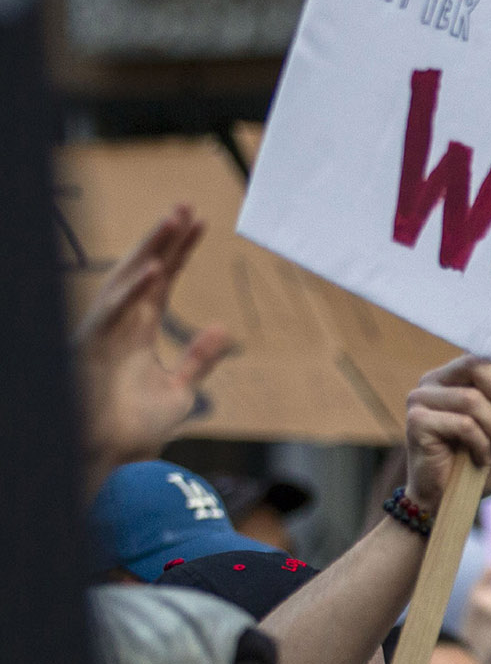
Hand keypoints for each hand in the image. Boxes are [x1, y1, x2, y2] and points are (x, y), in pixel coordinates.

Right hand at [75, 206, 229, 484]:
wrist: (116, 458)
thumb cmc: (138, 428)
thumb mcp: (182, 389)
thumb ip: (200, 358)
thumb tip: (224, 330)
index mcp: (138, 330)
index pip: (162, 280)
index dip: (179, 251)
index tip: (200, 222)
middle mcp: (120, 325)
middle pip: (145, 270)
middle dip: (164, 238)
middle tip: (186, 205)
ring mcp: (105, 333)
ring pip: (128, 280)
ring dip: (150, 249)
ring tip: (173, 220)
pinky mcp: (93, 348)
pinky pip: (112, 312)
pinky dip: (133, 290)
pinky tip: (155, 269)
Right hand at [404, 354, 490, 513]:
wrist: (454, 499)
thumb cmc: (478, 459)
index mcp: (454, 375)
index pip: (485, 355)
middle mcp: (432, 381)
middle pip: (478, 366)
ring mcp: (420, 399)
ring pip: (473, 400)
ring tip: (490, 449)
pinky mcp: (416, 421)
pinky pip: (464, 424)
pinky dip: (480, 445)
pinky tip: (477, 458)